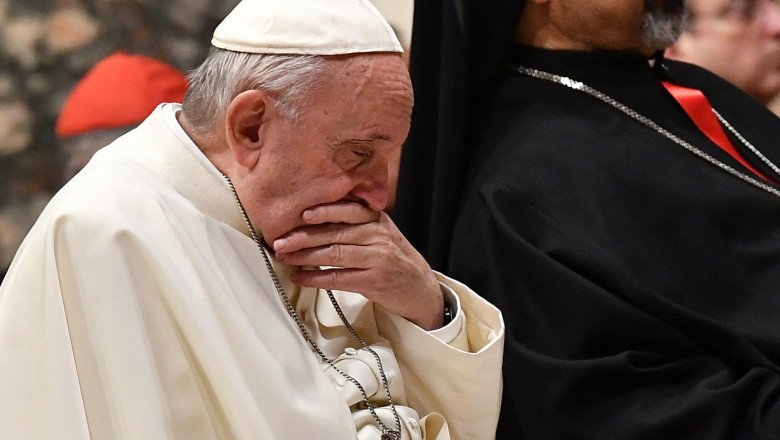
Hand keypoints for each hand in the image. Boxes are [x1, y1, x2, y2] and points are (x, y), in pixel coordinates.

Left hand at [272, 202, 443, 329]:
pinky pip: (338, 278)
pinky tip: (299, 278)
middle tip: (280, 240)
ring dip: (304, 256)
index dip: (324, 211)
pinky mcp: (373, 281)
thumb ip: (359, 221)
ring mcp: (377, 258)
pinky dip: (315, 278)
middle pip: (335, 233)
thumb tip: (317, 215)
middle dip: (304, 236)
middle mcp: (378, 236)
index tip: (301, 214)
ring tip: (284, 257)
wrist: (420, 287)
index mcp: (378, 220)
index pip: (349, 210)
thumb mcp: (383, 232)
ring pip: (334, 254)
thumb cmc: (395, 258)